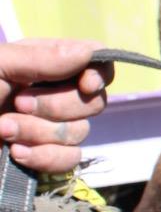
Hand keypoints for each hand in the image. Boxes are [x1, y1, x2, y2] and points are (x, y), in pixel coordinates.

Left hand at [0, 39, 114, 172]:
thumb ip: (42, 58)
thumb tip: (90, 52)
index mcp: (45, 64)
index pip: (98, 64)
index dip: (100, 74)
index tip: (85, 84)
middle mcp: (53, 93)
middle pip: (94, 102)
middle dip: (56, 107)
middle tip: (17, 103)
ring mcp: (51, 128)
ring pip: (80, 133)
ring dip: (39, 133)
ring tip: (1, 129)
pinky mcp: (44, 157)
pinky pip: (70, 160)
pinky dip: (44, 157)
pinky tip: (14, 151)